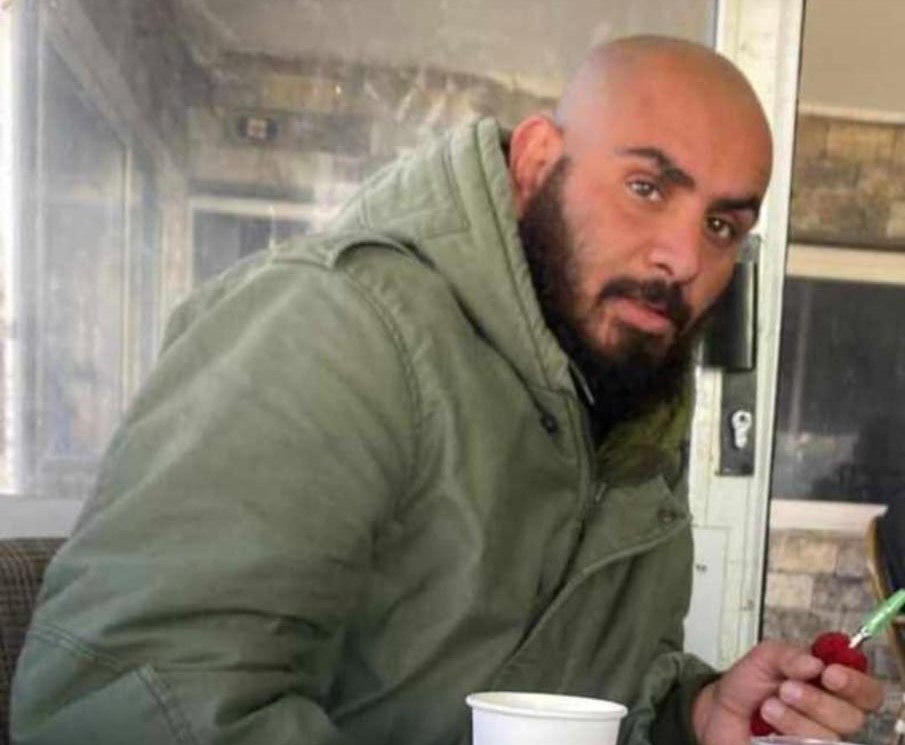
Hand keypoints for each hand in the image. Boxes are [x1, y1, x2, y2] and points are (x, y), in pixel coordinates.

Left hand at [691, 640, 885, 744]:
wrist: (718, 713)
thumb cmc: (747, 687)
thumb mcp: (764, 658)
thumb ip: (788, 654)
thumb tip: (814, 662)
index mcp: (830, 686)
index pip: (867, 690)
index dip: (855, 684)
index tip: (830, 674)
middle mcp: (831, 716)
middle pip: (853, 717)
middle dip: (817, 701)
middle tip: (787, 689)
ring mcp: (819, 739)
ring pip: (829, 738)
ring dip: (795, 719)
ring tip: (769, 707)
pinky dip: (789, 736)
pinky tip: (771, 728)